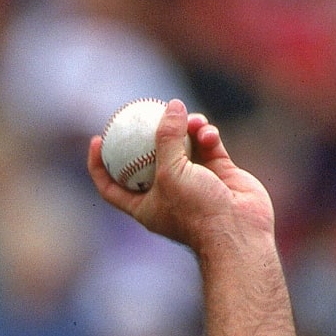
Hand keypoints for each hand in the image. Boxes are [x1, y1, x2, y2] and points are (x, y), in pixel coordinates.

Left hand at [88, 100, 274, 251]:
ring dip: (187, 128)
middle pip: (149, 158)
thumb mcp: (170, 172)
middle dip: (150, 134)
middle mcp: (167, 193)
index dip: (99, 165)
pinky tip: (209, 133)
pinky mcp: (218, 172)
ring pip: (184, 145)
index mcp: (144, 205)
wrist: (238, 230)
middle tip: (146, 111)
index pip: (111, 186)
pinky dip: (207, 135)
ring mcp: (194, 182)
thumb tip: (172, 105)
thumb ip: (167, 137)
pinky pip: (207, 145)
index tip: (97, 139)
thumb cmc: (196, 210)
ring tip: (193, 120)